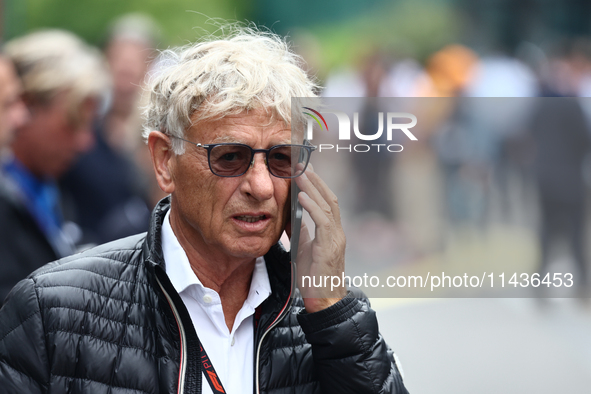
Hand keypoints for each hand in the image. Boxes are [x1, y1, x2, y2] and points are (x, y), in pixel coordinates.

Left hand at [292, 164, 346, 312]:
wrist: (324, 301)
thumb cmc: (314, 277)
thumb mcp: (304, 249)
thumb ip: (300, 231)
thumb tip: (290, 214)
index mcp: (332, 232)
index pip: (327, 202)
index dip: (317, 185)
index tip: (305, 170)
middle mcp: (337, 232)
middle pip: (329, 198)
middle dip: (316, 181)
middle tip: (302, 165)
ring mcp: (336, 239)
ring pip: (327, 206)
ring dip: (313, 188)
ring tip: (300, 174)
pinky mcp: (330, 247)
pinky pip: (322, 222)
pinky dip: (312, 207)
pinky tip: (301, 196)